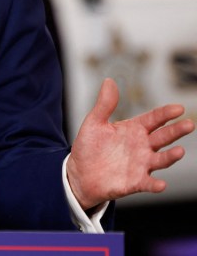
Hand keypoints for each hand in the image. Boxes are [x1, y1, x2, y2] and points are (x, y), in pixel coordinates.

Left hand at [67, 78, 194, 209]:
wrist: (80, 173)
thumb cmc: (89, 146)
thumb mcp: (94, 122)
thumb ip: (104, 104)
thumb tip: (109, 81)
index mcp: (134, 129)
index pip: (154, 119)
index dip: (166, 113)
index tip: (178, 108)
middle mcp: (142, 146)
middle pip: (163, 137)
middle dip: (176, 131)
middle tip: (189, 124)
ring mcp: (141, 164)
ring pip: (161, 159)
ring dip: (171, 156)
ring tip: (180, 151)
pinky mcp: (135, 182)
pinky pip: (148, 184)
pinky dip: (155, 184)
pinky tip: (160, 184)